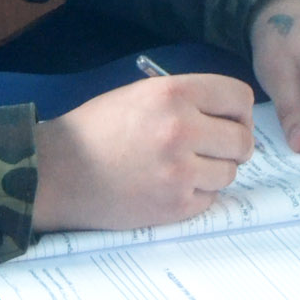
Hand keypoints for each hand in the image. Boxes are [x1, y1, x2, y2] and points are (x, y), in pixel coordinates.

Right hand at [31, 74, 254, 232]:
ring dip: (212, 172)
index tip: (227, 120)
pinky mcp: (176, 205)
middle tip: (209, 150)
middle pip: (242, 139)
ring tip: (179, 168)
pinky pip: (210, 198)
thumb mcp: (138, 94)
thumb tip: (229, 117)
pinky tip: (167, 187)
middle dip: (231, 145)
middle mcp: (181, 129)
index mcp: (172, 93)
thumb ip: (184, 100)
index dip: (237, 110)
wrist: (57, 171)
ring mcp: (180, 171)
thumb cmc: (95, 129)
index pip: (239, 97)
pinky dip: (195, 195)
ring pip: (229, 172)